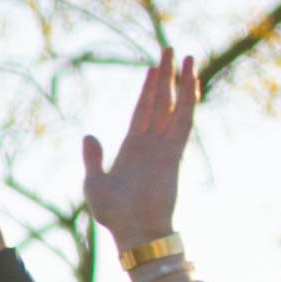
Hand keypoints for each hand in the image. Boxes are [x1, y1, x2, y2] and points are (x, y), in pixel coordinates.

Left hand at [77, 55, 200, 248]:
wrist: (134, 232)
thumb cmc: (114, 214)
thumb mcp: (94, 183)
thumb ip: (93, 159)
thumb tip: (88, 136)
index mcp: (131, 147)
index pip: (141, 111)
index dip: (147, 89)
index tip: (153, 68)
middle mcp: (150, 143)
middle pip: (159, 101)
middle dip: (164, 75)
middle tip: (169, 50)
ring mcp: (164, 146)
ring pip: (173, 105)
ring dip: (180, 81)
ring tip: (185, 56)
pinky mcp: (174, 153)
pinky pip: (183, 121)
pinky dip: (187, 101)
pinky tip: (192, 82)